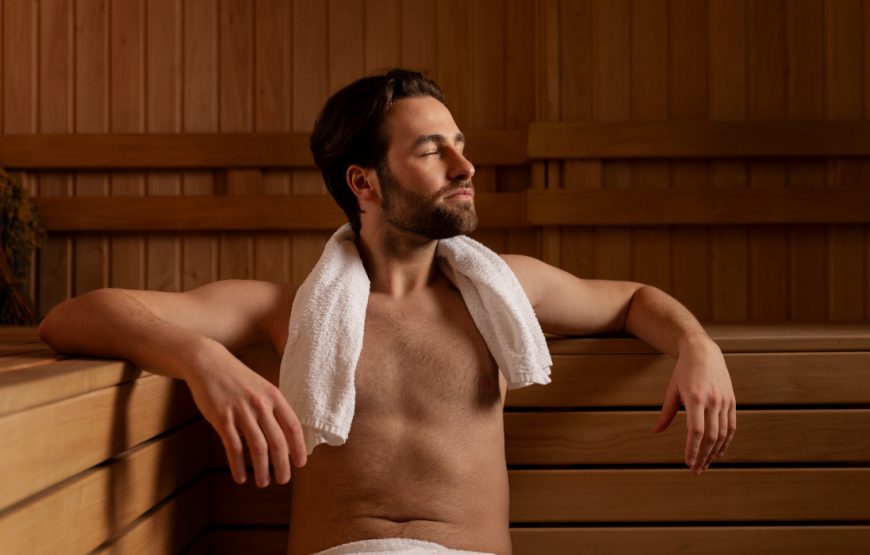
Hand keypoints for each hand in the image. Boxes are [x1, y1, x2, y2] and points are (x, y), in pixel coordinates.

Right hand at [184, 342, 306, 486]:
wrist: (208, 363)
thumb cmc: (237, 378)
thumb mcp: (261, 387)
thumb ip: (273, 407)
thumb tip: (286, 434)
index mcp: (274, 396)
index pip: (292, 426)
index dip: (298, 447)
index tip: (300, 463)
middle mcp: (260, 404)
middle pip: (277, 441)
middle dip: (282, 465)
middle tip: (283, 480)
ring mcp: (241, 411)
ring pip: (257, 447)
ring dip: (262, 469)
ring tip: (263, 482)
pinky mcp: (221, 418)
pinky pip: (233, 447)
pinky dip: (238, 465)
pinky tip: (240, 477)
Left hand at [652, 337, 735, 474]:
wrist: (704, 352)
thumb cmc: (683, 371)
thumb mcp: (672, 390)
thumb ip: (666, 413)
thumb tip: (656, 431)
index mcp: (695, 398)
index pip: (696, 431)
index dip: (693, 449)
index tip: (688, 462)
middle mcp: (713, 401)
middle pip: (711, 436)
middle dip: (703, 456)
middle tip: (695, 470)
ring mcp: (724, 402)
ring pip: (722, 434)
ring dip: (714, 453)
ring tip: (705, 465)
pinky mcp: (732, 401)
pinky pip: (731, 426)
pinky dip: (726, 442)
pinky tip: (719, 453)